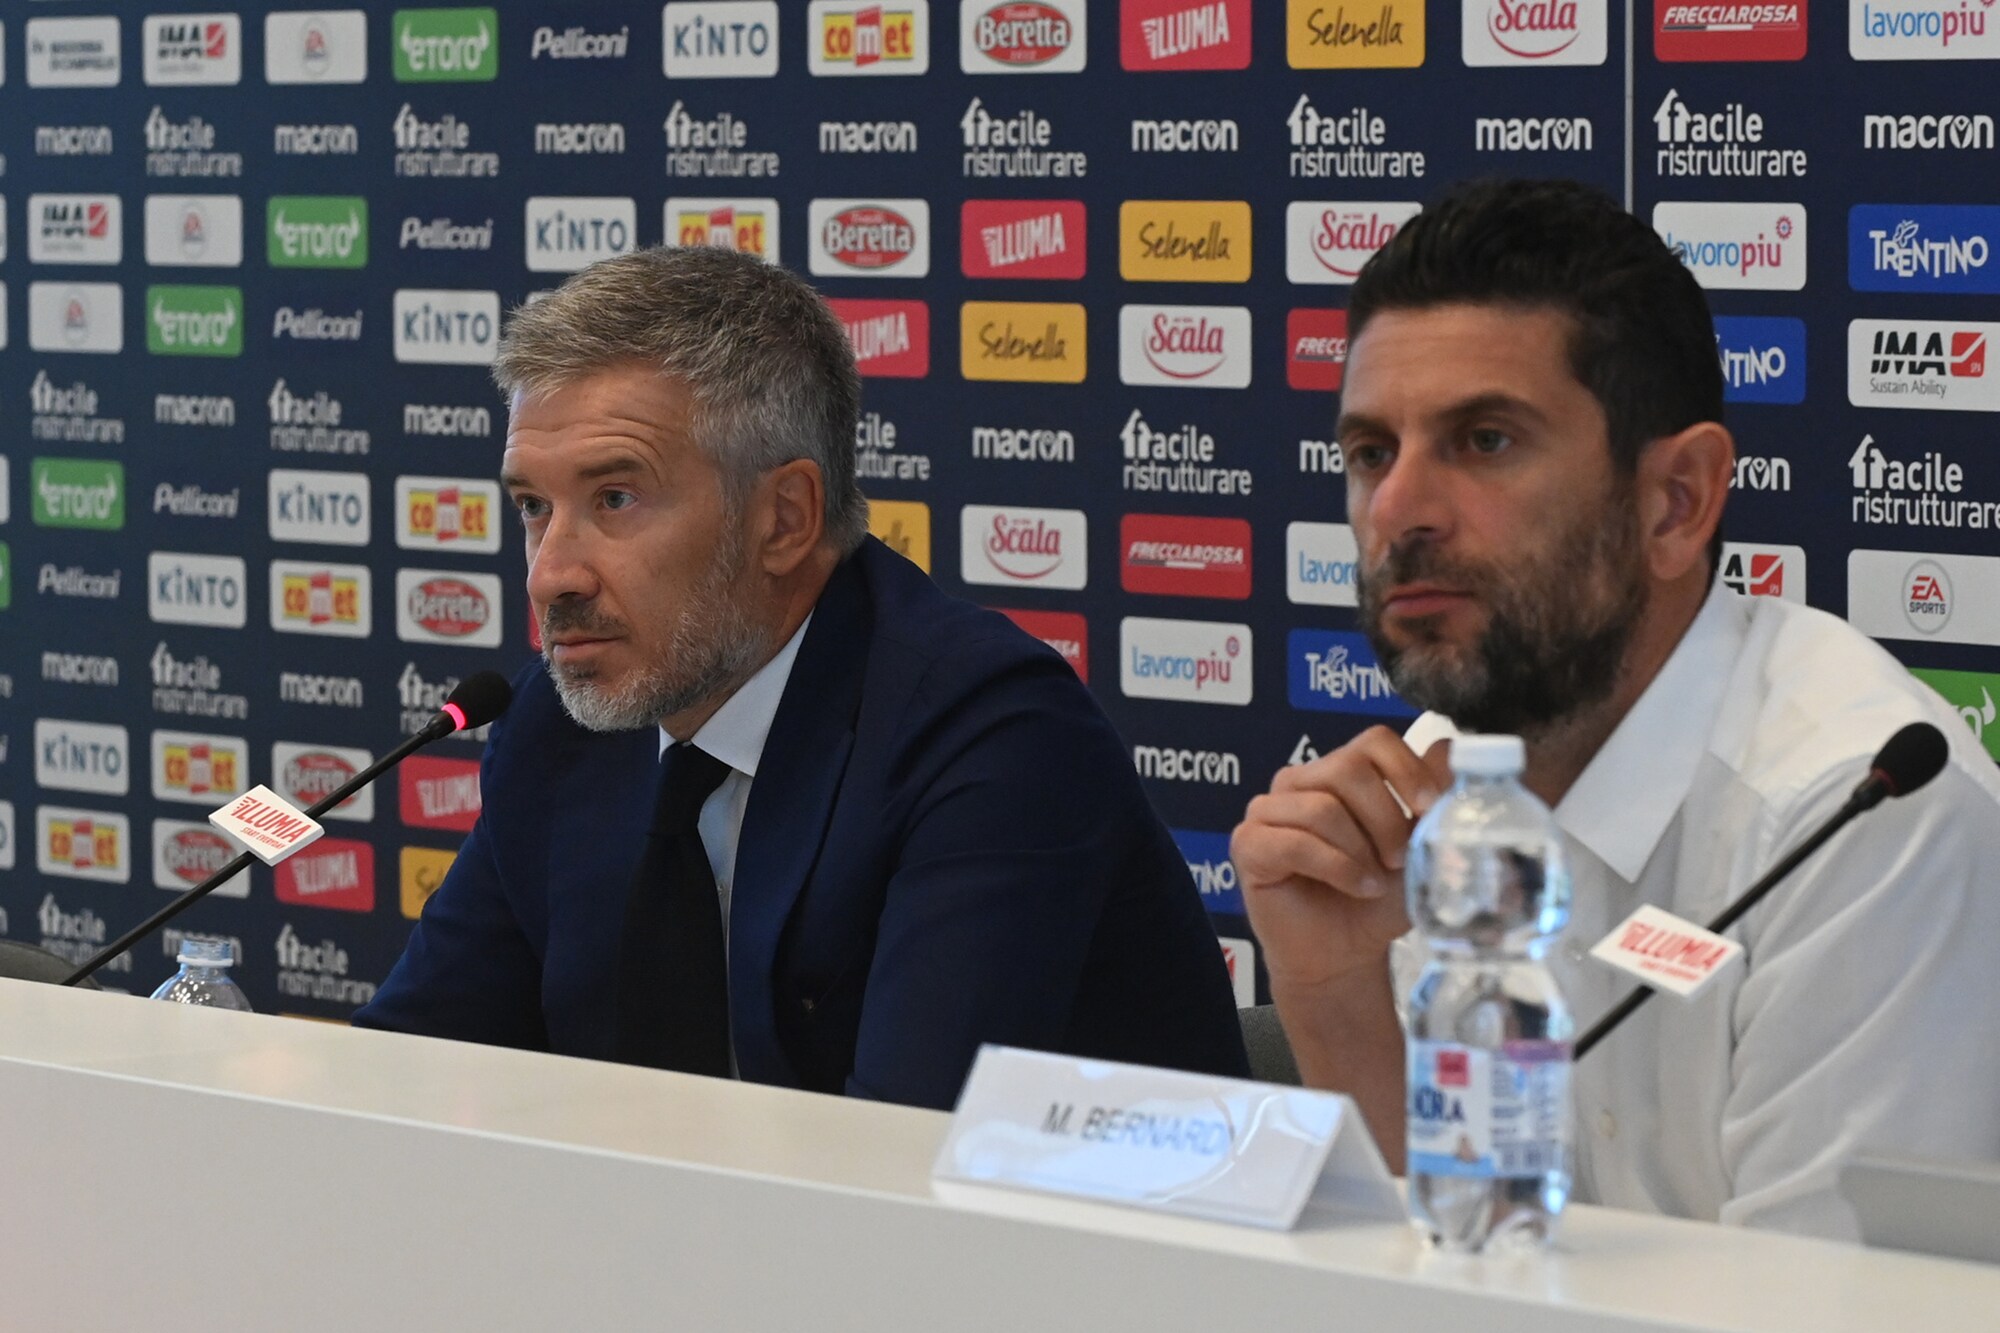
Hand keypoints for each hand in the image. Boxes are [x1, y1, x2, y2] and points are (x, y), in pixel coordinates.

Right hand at [1231, 728, 1453, 992]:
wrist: (1345, 953)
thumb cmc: (1378, 898)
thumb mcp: (1418, 846)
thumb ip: (1432, 796)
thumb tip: (1448, 748)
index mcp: (1340, 771)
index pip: (1374, 741)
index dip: (1407, 769)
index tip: (1428, 808)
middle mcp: (1301, 781)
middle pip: (1347, 768)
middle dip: (1384, 818)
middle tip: (1399, 859)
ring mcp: (1268, 809)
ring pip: (1321, 807)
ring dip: (1359, 851)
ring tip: (1375, 882)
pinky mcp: (1248, 843)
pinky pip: (1294, 842)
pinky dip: (1335, 868)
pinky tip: (1355, 887)